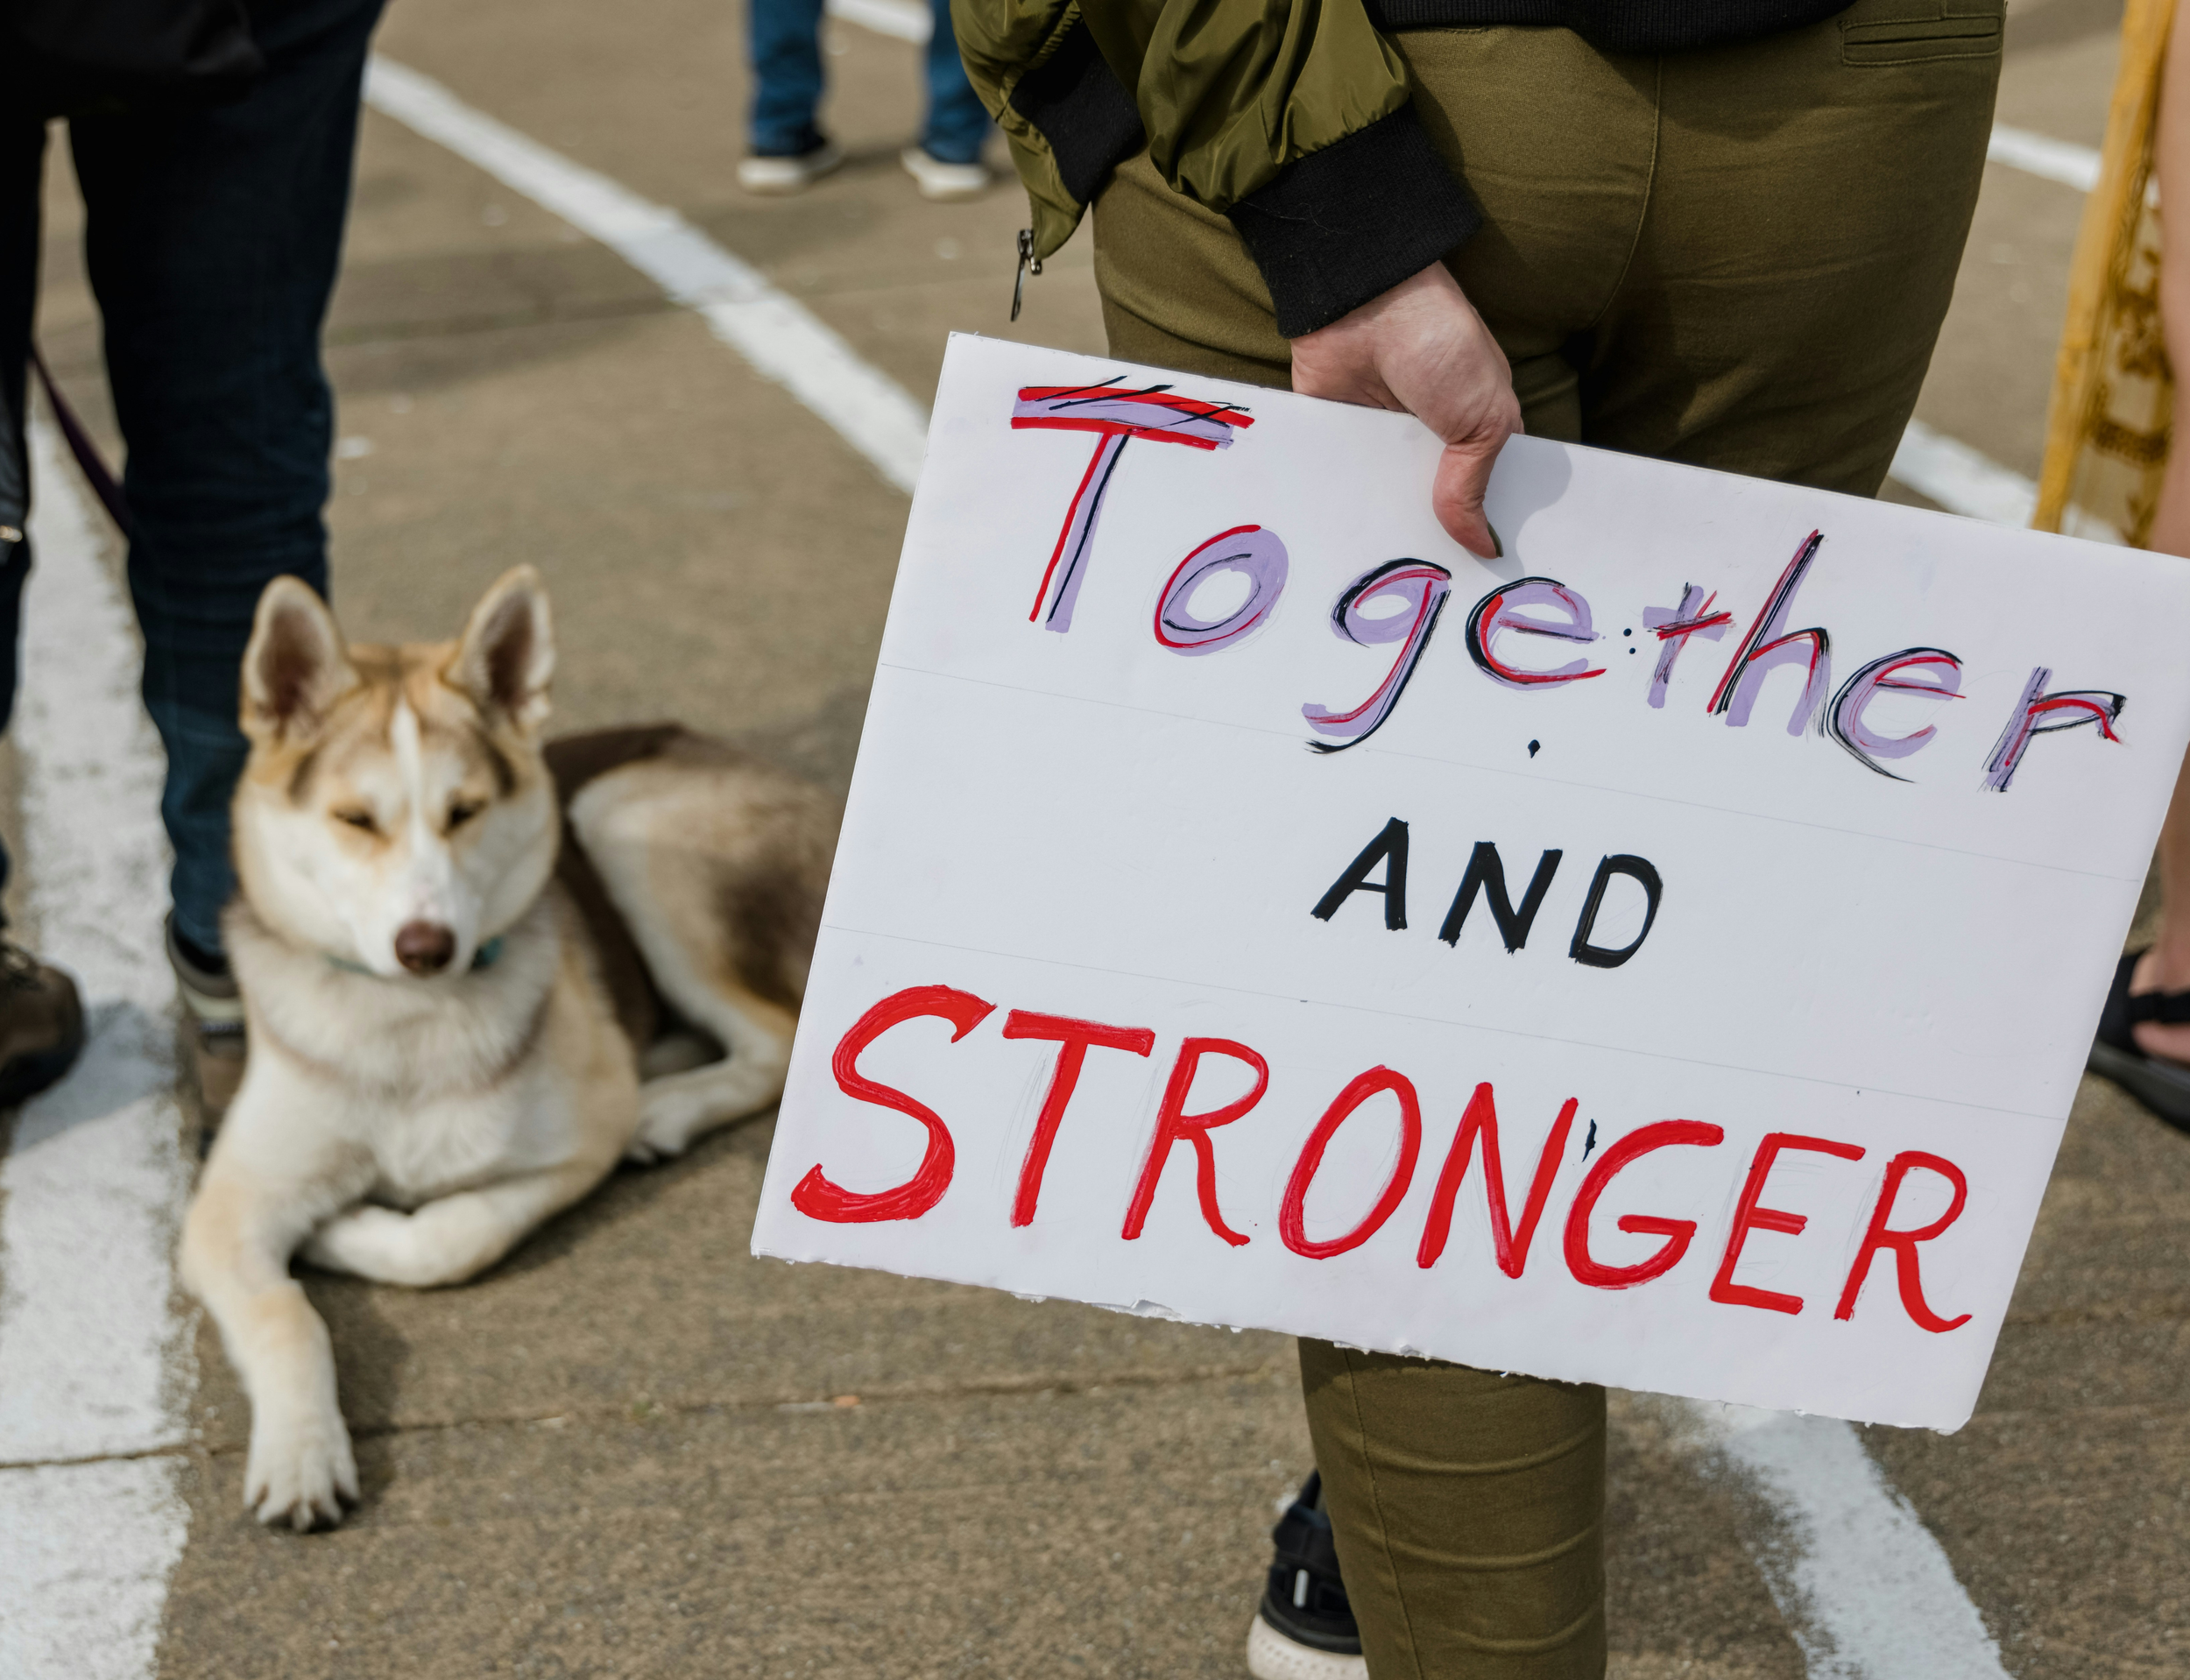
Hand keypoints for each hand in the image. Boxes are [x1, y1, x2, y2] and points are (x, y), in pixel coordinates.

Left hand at [1289, 263, 1520, 556]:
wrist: (1365, 303)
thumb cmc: (1441, 343)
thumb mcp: (1483, 419)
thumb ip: (1475, 486)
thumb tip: (1484, 545)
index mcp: (1471, 437)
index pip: (1480, 499)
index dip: (1480, 534)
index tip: (1481, 583)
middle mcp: (1423, 447)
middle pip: (1426, 513)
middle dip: (1427, 545)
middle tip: (1432, 596)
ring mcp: (1376, 446)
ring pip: (1379, 508)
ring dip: (1378, 534)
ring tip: (1382, 583)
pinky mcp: (1332, 442)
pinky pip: (1335, 487)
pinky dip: (1333, 509)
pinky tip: (1335, 551)